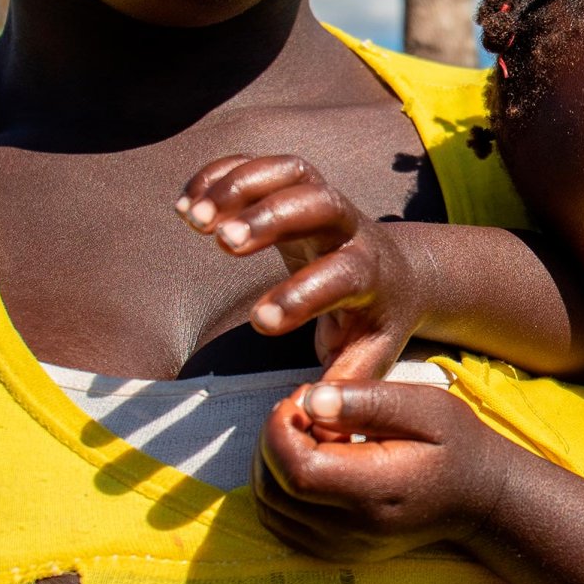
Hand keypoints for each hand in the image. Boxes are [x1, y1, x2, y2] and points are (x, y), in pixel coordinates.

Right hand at [178, 154, 421, 380]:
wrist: (398, 274)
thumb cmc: (373, 323)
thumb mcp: (368, 356)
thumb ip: (343, 384)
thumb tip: (312, 418)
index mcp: (369, 275)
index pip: (342, 276)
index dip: (303, 296)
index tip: (259, 323)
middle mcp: (351, 228)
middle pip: (321, 203)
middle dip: (272, 218)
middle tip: (222, 243)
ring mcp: (326, 200)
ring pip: (293, 172)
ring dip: (241, 186)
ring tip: (192, 219)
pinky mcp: (298, 186)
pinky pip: (264, 165)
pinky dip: (222, 173)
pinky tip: (185, 204)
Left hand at [254, 382, 508, 561]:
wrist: (478, 497)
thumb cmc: (455, 444)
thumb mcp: (427, 407)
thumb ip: (368, 401)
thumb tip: (312, 400)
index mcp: (377, 490)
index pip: (299, 469)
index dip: (282, 428)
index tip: (303, 397)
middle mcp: (353, 528)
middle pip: (276, 487)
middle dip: (273, 438)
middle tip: (303, 407)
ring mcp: (341, 546)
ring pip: (270, 506)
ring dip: (270, 461)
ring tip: (305, 430)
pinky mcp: (333, 551)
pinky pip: (280, 522)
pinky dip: (278, 486)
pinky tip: (305, 459)